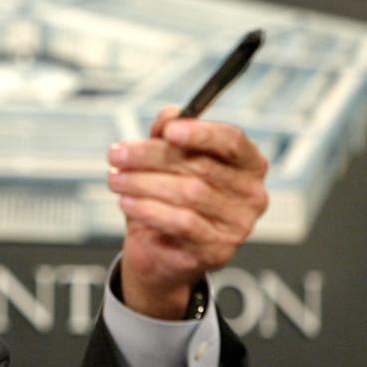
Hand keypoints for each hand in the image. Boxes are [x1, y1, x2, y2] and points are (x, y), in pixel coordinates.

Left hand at [107, 106, 268, 318]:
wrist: (160, 251)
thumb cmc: (168, 198)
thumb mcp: (166, 161)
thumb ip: (169, 135)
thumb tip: (169, 115)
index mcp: (248, 164)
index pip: (232, 141)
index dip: (201, 132)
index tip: (168, 130)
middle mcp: (251, 194)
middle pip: (201, 166)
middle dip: (151, 157)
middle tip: (117, 154)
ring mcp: (238, 225)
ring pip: (188, 193)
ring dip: (142, 183)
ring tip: (115, 179)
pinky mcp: (218, 249)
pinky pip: (181, 222)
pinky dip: (149, 209)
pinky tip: (126, 202)